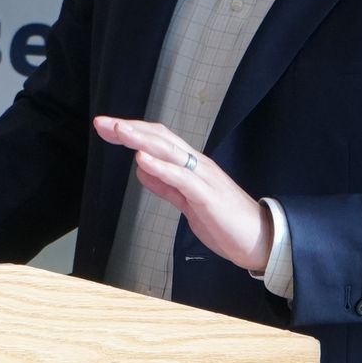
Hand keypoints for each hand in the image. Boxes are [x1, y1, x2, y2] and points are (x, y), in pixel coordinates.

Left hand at [94, 117, 272, 274]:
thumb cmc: (225, 222)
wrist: (259, 240)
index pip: (158, 141)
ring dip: (141, 139)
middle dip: (129, 129)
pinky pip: (182, 178)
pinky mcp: (207, 196)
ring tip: (118, 131)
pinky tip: (143, 159)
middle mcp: (197, 165)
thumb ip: (166, 186)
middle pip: (160, 138)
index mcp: (191, 167)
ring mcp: (204, 178)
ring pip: (169, 151)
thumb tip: (142, 170)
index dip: (132, 132)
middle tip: (102, 122)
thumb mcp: (187, 203)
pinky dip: (161, 167)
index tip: (106, 128)